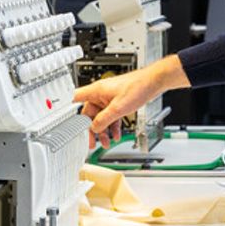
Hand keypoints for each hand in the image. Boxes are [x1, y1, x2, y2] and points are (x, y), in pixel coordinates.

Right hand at [73, 55, 189, 148]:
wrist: (154, 82)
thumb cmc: (138, 87)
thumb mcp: (118, 109)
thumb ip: (104, 120)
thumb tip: (94, 128)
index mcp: (96, 90)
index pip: (75, 99)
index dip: (70, 111)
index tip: (71, 125)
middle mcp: (101, 93)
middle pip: (90, 113)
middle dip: (92, 129)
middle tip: (92, 142)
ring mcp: (109, 97)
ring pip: (102, 117)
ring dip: (104, 130)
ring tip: (106, 142)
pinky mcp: (118, 101)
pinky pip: (111, 116)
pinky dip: (113, 125)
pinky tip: (116, 135)